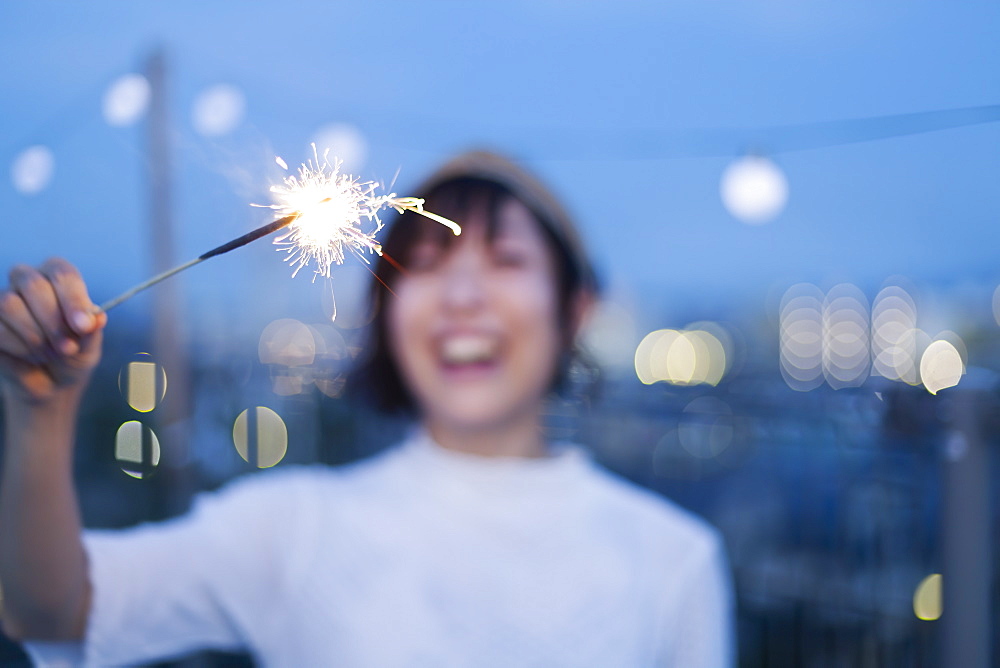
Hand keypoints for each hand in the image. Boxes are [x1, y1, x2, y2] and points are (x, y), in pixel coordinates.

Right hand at [0, 259, 105, 404]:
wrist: (52, 383)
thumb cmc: (74, 354)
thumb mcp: (90, 344)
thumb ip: (92, 329)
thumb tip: (97, 318)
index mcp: (58, 278)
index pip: (62, 274)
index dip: (73, 299)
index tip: (84, 326)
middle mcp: (28, 281)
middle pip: (33, 284)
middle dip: (53, 321)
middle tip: (68, 348)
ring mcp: (4, 300)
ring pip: (10, 304)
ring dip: (35, 336)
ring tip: (51, 354)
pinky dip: (19, 348)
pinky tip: (32, 357)